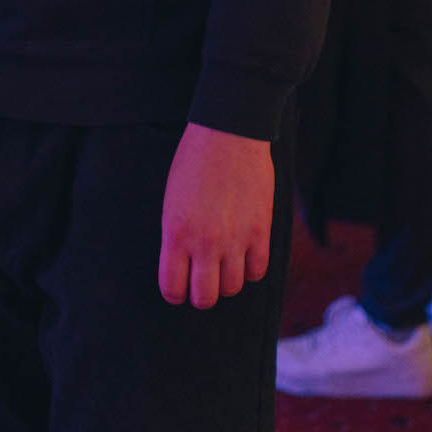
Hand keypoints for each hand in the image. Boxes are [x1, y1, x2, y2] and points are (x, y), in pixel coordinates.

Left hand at [158, 123, 273, 308]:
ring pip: (232, 288)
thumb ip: (177, 237)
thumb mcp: (172, 202)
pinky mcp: (260, 230)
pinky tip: (245, 255)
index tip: (179, 287)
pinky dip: (251, 269)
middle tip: (203, 280)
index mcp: (176, 233)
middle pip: (205, 298)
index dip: (175, 293)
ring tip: (224, 265)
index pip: (172, 289)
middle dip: (201, 294)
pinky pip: (258, 271)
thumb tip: (183, 268)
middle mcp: (204, 242)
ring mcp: (234, 238)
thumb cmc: (193, 163)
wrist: (228, 133)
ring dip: (227, 281)